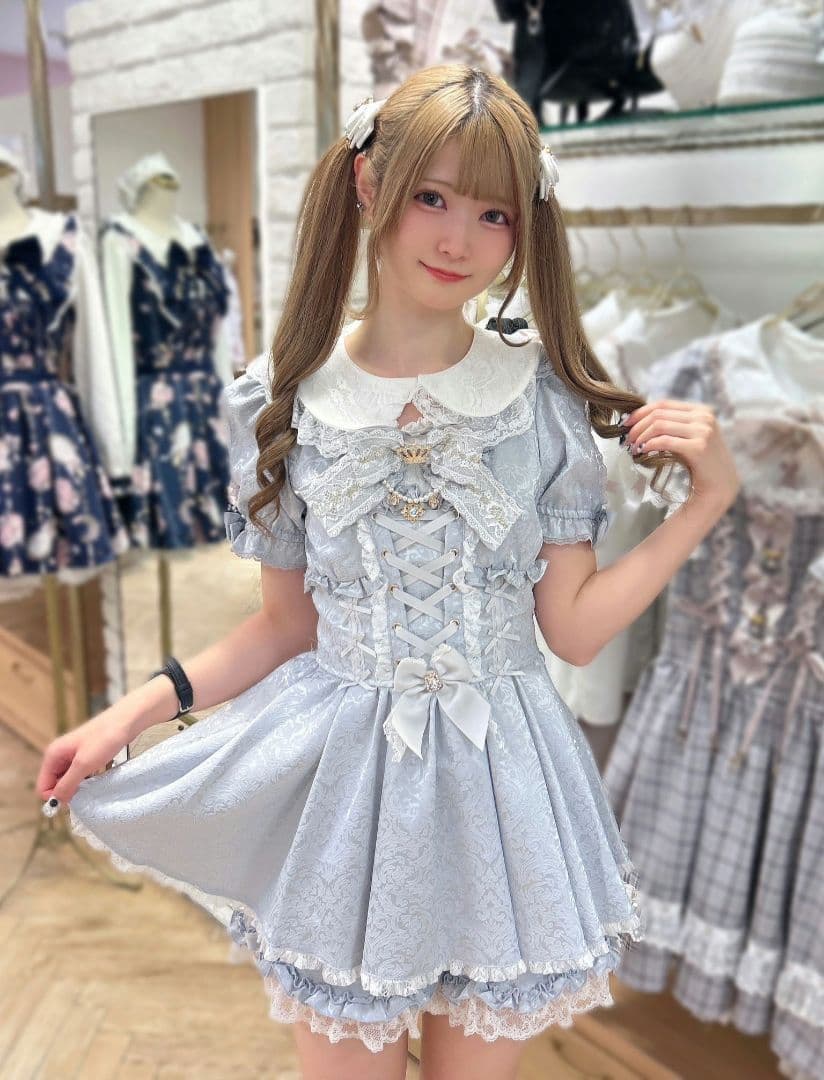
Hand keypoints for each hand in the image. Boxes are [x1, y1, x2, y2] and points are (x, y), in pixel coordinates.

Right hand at [36, 708, 132, 804]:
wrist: (127, 720)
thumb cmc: (105, 738)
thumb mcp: (84, 764)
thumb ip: (67, 784)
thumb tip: (55, 802)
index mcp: (53, 754)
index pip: (43, 786)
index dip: (55, 797)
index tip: (73, 801)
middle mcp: (60, 754)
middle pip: (55, 783)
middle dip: (67, 792)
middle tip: (85, 794)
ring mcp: (73, 754)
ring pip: (69, 779)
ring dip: (78, 786)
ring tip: (94, 785)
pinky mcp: (86, 755)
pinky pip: (80, 773)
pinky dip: (87, 779)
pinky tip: (97, 778)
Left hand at [623, 399, 740, 508]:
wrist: (721, 485)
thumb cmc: (701, 462)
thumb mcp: (690, 437)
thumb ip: (674, 425)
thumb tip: (641, 420)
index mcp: (701, 411)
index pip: (663, 404)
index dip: (641, 412)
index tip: (626, 423)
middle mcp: (704, 417)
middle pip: (658, 414)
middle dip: (637, 426)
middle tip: (627, 439)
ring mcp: (703, 431)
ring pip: (659, 425)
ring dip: (641, 436)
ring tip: (633, 447)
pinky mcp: (698, 447)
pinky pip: (665, 441)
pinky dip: (649, 444)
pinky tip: (642, 451)